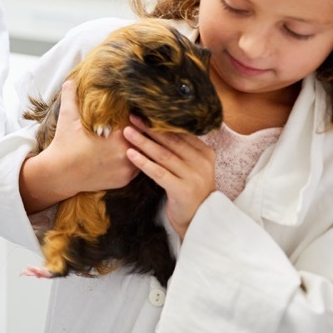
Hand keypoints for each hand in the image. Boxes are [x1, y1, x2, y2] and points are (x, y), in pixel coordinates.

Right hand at [19, 79, 139, 212]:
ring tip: (139, 141)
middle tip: (140, 126)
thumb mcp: (68, 117)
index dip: (137, 117)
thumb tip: (71, 80)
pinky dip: (135, 162)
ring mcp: (126, 169)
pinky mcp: (124, 180)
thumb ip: (71, 96)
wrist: (60, 174)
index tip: (134, 114)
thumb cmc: (64, 144)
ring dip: (141, 148)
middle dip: (140, 133)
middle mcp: (126, 153)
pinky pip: (137, 168)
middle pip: (143, 138)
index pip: (138, 122)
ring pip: (143, 154)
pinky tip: (131, 155)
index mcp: (117, 135)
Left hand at [124, 117, 216, 238]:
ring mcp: (193, 177)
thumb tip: (157, 127)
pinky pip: (159, 173)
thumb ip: (180, 150)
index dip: (160, 123)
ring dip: (143, 142)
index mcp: (205, 153)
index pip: (180, 133)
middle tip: (132, 117)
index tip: (143, 113)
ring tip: (127, 132)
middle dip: (149, 128)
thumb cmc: (189, 190)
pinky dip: (144, 162)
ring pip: (163, 155)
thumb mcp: (190, 167)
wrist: (199, 220)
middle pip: (171, 141)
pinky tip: (130, 154)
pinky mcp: (182, 190)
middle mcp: (201, 163)